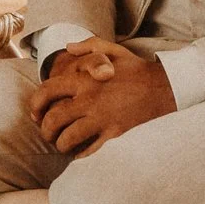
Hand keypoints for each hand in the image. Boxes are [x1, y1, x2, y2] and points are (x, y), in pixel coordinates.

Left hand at [28, 39, 175, 155]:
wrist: (169, 88)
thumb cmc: (140, 71)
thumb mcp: (115, 51)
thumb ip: (89, 47)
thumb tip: (67, 48)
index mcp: (85, 79)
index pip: (48, 91)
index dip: (35, 105)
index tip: (36, 115)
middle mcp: (90, 100)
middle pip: (53, 120)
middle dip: (46, 131)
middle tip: (49, 135)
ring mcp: (102, 119)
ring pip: (67, 139)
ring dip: (62, 145)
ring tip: (65, 146)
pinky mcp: (116, 135)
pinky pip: (89, 152)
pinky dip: (82, 156)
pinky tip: (83, 154)